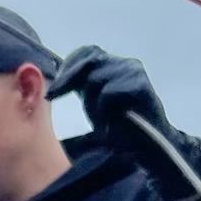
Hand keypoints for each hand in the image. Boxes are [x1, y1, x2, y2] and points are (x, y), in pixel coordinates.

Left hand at [48, 45, 200, 200]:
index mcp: (114, 65)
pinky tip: (110, 124)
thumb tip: (55, 81)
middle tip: (55, 96)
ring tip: (101, 120)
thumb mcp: (93, 103)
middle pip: (88, 61)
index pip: (86, 52)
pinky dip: (104, 110)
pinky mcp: (141, 86)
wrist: (149, 147)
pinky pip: (109, 93)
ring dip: (92, 102)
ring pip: (96, 78)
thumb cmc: (120, 128)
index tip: (52, 89)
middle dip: (68, 79)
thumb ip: (79, 87)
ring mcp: (135, 72)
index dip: (67, 67)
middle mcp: (126, 64)